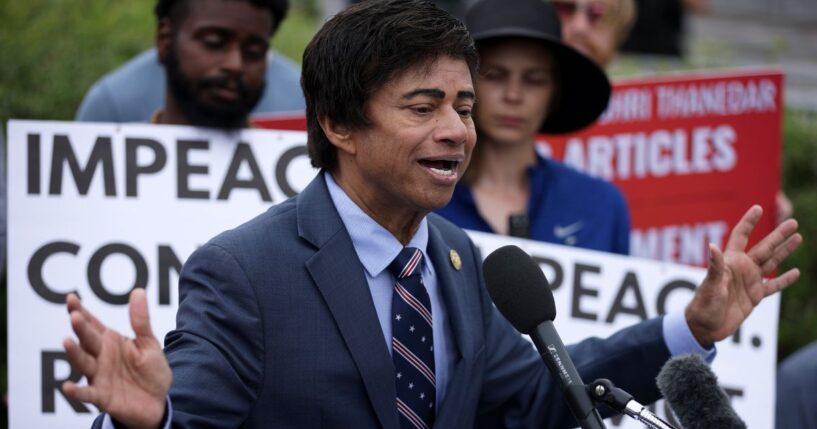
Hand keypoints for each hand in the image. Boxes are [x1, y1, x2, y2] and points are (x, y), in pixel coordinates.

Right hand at [63, 289, 171, 428]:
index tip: (71, 298)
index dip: (82, 312)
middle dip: (81, 329)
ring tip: (67, 342)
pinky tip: (67, 386)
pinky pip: (86, 394)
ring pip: (84, 363)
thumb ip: (141, 320)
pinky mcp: (102, 396)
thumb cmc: (151, 371)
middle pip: (88, 341)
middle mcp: (101, 357)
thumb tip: (137, 291)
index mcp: (111, 342)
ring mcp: (99, 376)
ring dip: (75, 354)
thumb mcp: (148, 343)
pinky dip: (77, 391)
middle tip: (75, 316)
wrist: (158, 401)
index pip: (93, 325)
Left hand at [686, 205, 801, 346]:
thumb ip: (715, 266)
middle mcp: (741, 269)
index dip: (749, 222)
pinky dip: (784, 280)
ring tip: (798, 238)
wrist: (705, 327)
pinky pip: (772, 286)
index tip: (758, 208)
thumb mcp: (710, 285)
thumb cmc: (703, 305)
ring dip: (785, 251)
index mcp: (730, 262)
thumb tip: (712, 246)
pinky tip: (795, 272)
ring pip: (771, 263)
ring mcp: (749, 282)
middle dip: (778, 235)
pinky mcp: (754, 297)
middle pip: (764, 247)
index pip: (741, 236)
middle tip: (793, 222)